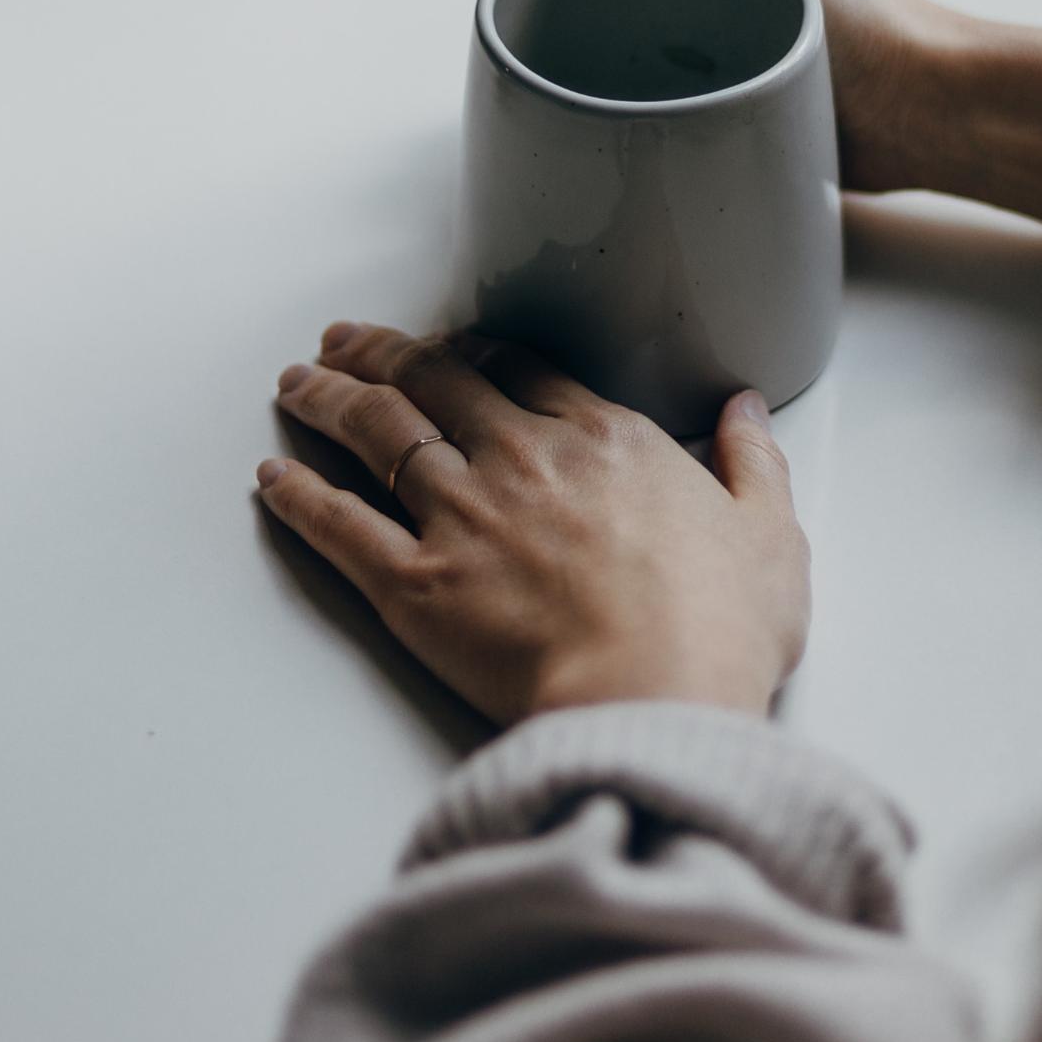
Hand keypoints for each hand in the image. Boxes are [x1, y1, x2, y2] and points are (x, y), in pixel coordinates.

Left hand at [258, 322, 807, 725]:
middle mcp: (519, 459)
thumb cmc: (718, 632)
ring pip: (376, 433)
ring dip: (327, 399)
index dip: (467, 350)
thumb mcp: (769, 537)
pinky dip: (299, 496)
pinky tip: (271, 477)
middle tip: (342, 339)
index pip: (515, 369)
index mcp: (600, 440)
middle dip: (379, 353)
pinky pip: (339, 525)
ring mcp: (460, 516)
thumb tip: (746, 410)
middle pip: (431, 382)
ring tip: (295, 381)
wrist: (655, 703)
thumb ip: (753, 463)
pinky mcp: (415, 584)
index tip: (442, 345)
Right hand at [545, 0, 1041, 231]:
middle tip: (587, 34)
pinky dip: (639, 83)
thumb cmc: (848, 9)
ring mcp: (719, 7)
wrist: (910, 107)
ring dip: (613, 46)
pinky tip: (639, 101)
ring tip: (619, 72)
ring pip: (626, 18)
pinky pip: (654, 69)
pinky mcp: (724, 68)